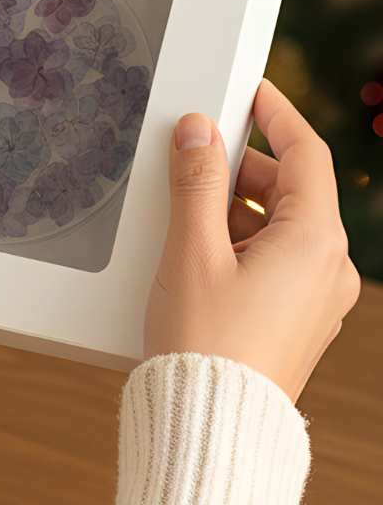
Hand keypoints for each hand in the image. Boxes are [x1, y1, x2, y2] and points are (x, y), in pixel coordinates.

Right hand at [144, 79, 360, 402]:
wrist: (212, 423)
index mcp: (315, 243)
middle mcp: (327, 268)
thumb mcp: (193, 249)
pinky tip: (199, 249)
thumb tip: (199, 131)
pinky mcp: (295, 316)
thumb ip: (196, 180)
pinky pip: (274, 256)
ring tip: (186, 215)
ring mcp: (315, 295)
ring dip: (235, 206)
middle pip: (291, 188)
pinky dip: (240, 238)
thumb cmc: (206, 345)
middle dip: (241, 166)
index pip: (307, 154)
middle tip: (194, 155)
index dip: (277, 114)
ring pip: (279, 223)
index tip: (253, 90)